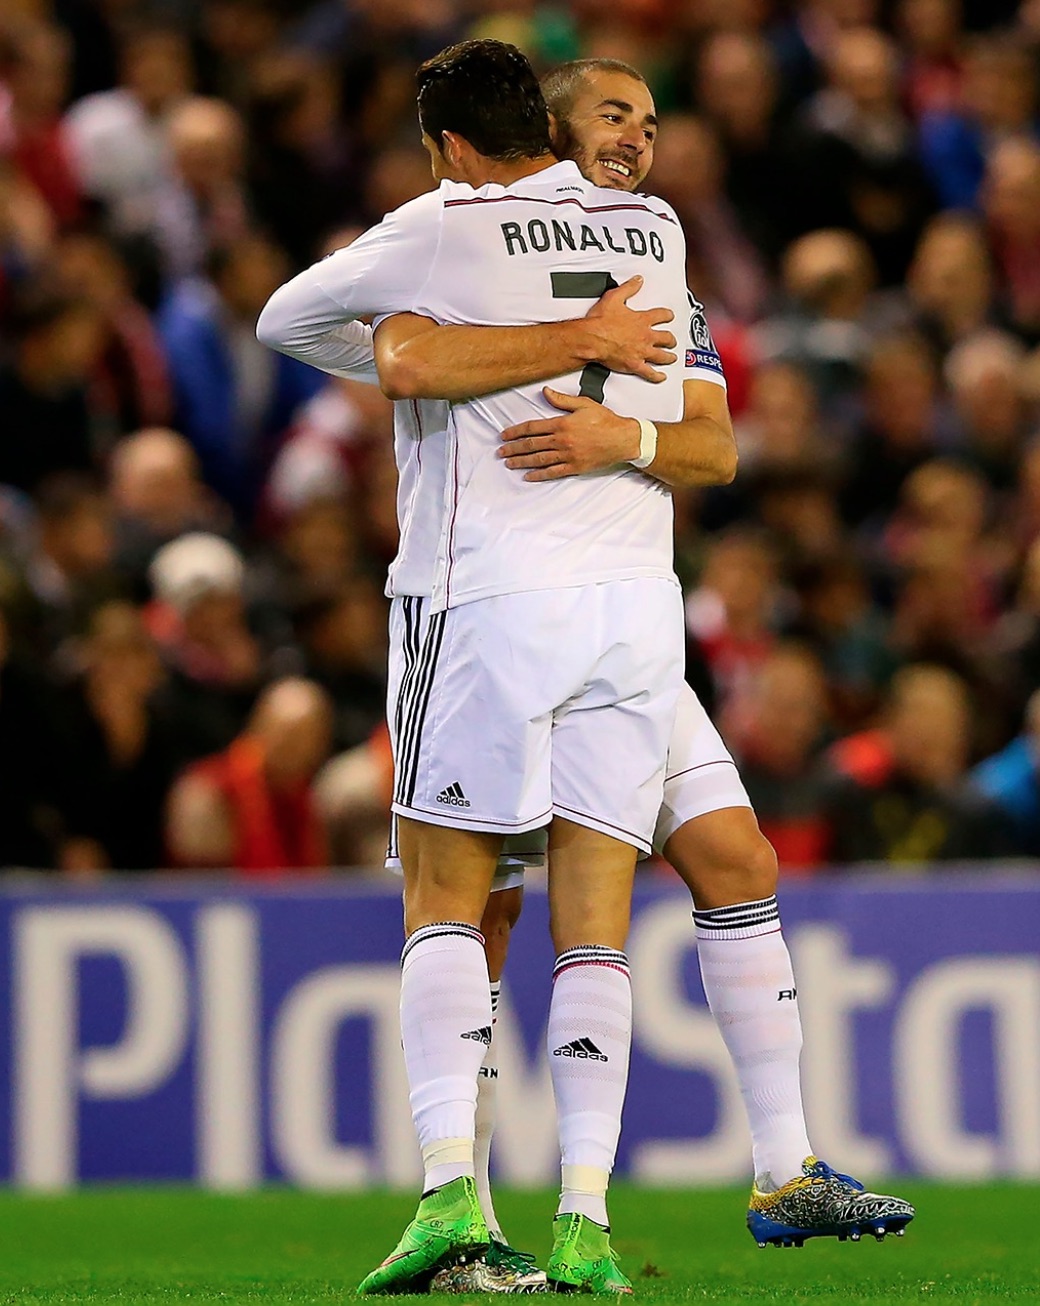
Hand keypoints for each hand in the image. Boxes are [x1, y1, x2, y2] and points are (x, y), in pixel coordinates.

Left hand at [498, 388, 641, 480]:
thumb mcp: (584, 404)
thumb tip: (545, 392)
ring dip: (522, 462)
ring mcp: (568, 455)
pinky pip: (553, 472)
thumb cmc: (606, 421)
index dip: (516, 432)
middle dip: (514, 449)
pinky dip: (539, 475)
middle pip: (531, 445)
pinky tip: (528, 476)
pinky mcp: (574, 467)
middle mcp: (562, 440)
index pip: (532, 428)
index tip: (504, 436)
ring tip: (509, 463)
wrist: (623, 439)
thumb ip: (562, 400)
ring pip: (539, 459)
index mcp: (562, 423)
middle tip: (500, 452)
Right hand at [580, 276, 675, 382]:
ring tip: (671, 358)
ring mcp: (641, 352)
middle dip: (670, 339)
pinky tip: (661, 377)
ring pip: (662, 356)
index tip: (669, 316)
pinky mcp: (634, 365)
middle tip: (672, 340)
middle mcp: (645, 336)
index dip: (667, 315)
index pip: (661, 316)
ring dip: (669, 357)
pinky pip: (650, 373)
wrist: (592, 339)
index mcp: (641, 320)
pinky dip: (657, 376)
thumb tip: (637, 281)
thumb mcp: (614, 297)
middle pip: (666, 338)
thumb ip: (628, 288)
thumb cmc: (600, 321)